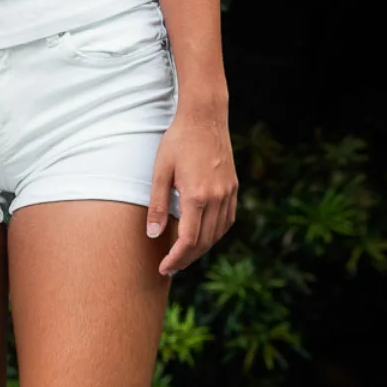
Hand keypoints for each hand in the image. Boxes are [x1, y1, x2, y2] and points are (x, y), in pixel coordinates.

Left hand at [149, 107, 237, 275]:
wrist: (205, 118)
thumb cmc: (177, 142)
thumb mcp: (160, 172)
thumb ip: (157, 205)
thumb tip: (153, 235)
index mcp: (196, 195)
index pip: (188, 240)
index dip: (175, 258)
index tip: (164, 267)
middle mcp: (216, 198)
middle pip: (204, 242)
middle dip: (186, 259)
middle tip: (170, 268)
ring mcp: (228, 193)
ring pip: (218, 234)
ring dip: (201, 249)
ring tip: (183, 256)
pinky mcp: (233, 188)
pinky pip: (227, 220)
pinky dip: (215, 234)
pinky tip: (202, 237)